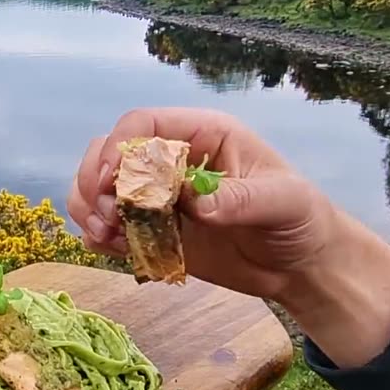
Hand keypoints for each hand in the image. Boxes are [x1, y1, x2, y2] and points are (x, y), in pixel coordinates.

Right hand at [66, 107, 337, 301]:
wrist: (300, 264)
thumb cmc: (299, 219)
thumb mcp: (283, 201)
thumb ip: (239, 199)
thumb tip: (194, 203)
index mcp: (202, 135)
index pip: (143, 124)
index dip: (119, 147)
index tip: (113, 181)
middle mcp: (170, 160)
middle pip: (107, 152)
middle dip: (96, 181)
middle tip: (108, 216)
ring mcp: (156, 197)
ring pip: (97, 188)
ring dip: (90, 208)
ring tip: (107, 235)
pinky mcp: (150, 231)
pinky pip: (106, 227)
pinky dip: (97, 236)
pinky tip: (114, 249)